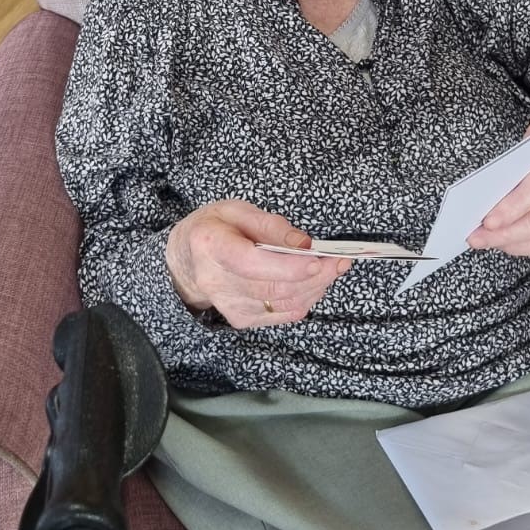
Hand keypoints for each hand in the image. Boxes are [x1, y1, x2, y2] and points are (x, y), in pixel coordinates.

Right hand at [166, 200, 350, 328]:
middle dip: (315, 276)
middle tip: (341, 261)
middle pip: (273, 287)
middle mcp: (216, 281)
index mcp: (211, 246)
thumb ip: (271, 225)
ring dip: (316, 287)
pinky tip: (314, 282)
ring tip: (335, 268)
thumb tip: (304, 244)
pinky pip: (283, 313)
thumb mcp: (237, 210)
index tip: (319, 259)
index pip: (252, 263)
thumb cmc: (215, 228)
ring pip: (283, 303)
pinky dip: (306, 298)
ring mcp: (228, 305)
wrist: (188, 259)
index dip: (288, 266)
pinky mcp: (241, 319)